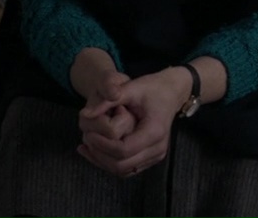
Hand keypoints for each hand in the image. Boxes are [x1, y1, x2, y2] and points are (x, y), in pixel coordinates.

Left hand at [76, 67, 192, 177]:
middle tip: (86, 139)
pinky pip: (127, 168)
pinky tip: (96, 150)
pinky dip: (110, 162)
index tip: (89, 134)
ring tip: (87, 145)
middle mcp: (158, 147)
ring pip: (123, 170)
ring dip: (102, 161)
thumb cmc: (153, 88)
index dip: (102, 145)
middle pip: (122, 165)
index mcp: (155, 131)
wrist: (172, 92)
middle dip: (100, 155)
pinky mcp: (151, 158)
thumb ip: (108, 100)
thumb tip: (85, 114)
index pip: (123, 150)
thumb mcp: (131, 87)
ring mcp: (156, 155)